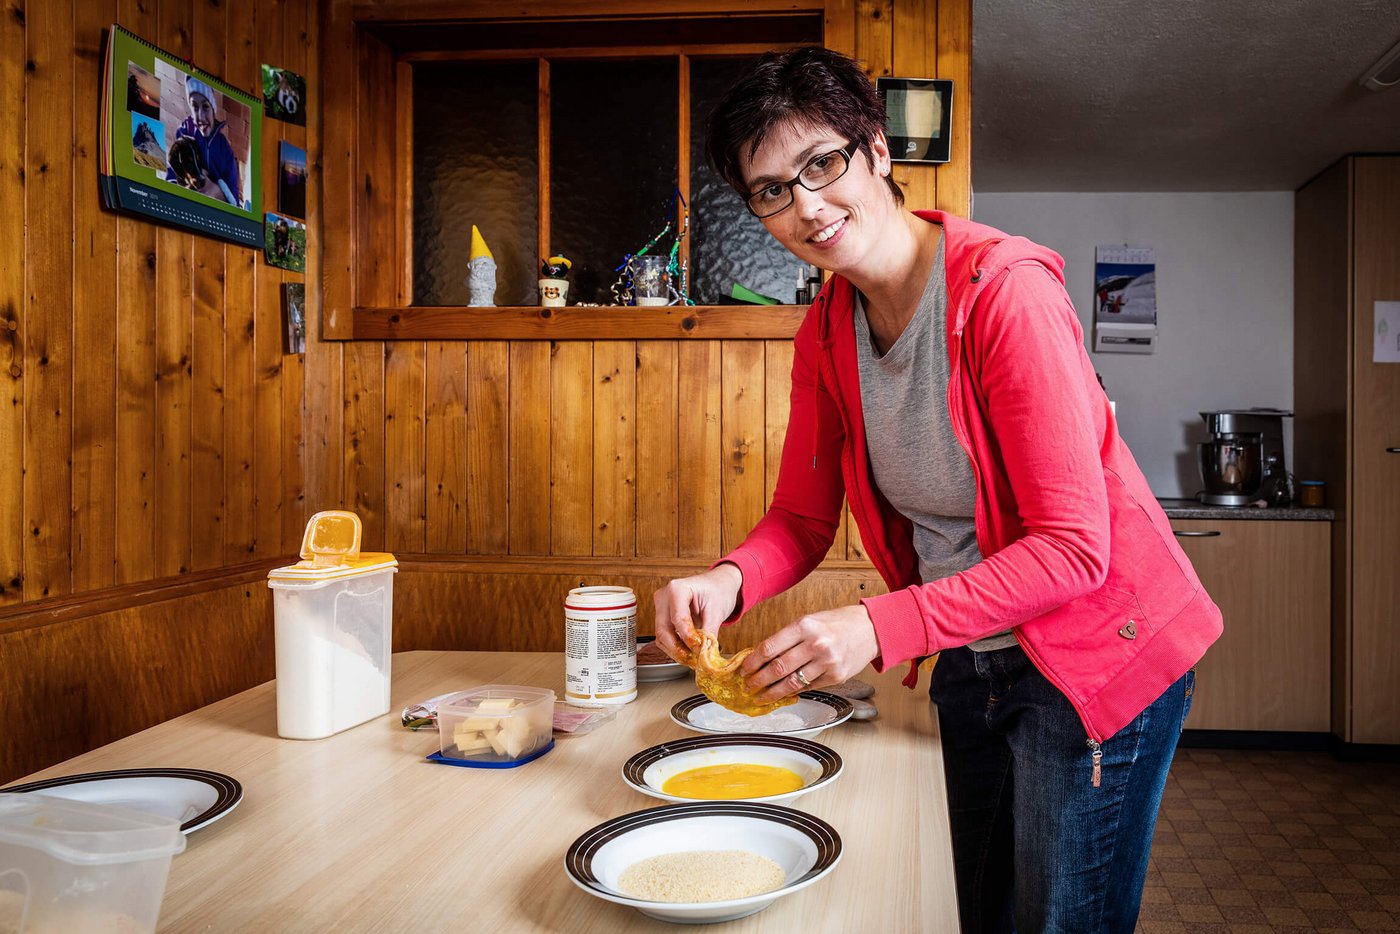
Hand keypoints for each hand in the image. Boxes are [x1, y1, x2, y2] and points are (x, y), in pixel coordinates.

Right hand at [651, 564, 742, 663]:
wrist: (718, 585)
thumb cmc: (718, 591)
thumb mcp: (717, 611)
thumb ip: (709, 633)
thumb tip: (703, 653)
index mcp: (677, 589)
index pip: (678, 619)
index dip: (688, 638)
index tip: (699, 650)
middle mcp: (664, 596)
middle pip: (664, 630)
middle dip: (678, 649)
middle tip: (693, 660)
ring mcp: (661, 606)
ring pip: (661, 636)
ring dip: (675, 650)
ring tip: (691, 658)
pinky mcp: (662, 615)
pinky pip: (664, 635)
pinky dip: (674, 646)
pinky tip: (686, 651)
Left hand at [738, 604, 879, 703]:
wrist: (870, 629)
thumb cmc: (838, 623)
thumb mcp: (810, 621)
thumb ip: (788, 637)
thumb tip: (763, 656)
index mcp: (805, 626)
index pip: (769, 647)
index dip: (752, 662)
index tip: (744, 669)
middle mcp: (815, 644)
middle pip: (777, 668)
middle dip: (758, 680)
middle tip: (748, 686)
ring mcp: (827, 662)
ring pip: (791, 683)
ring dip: (772, 692)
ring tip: (762, 696)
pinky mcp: (836, 677)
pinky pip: (808, 687)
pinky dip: (793, 692)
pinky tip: (783, 694)